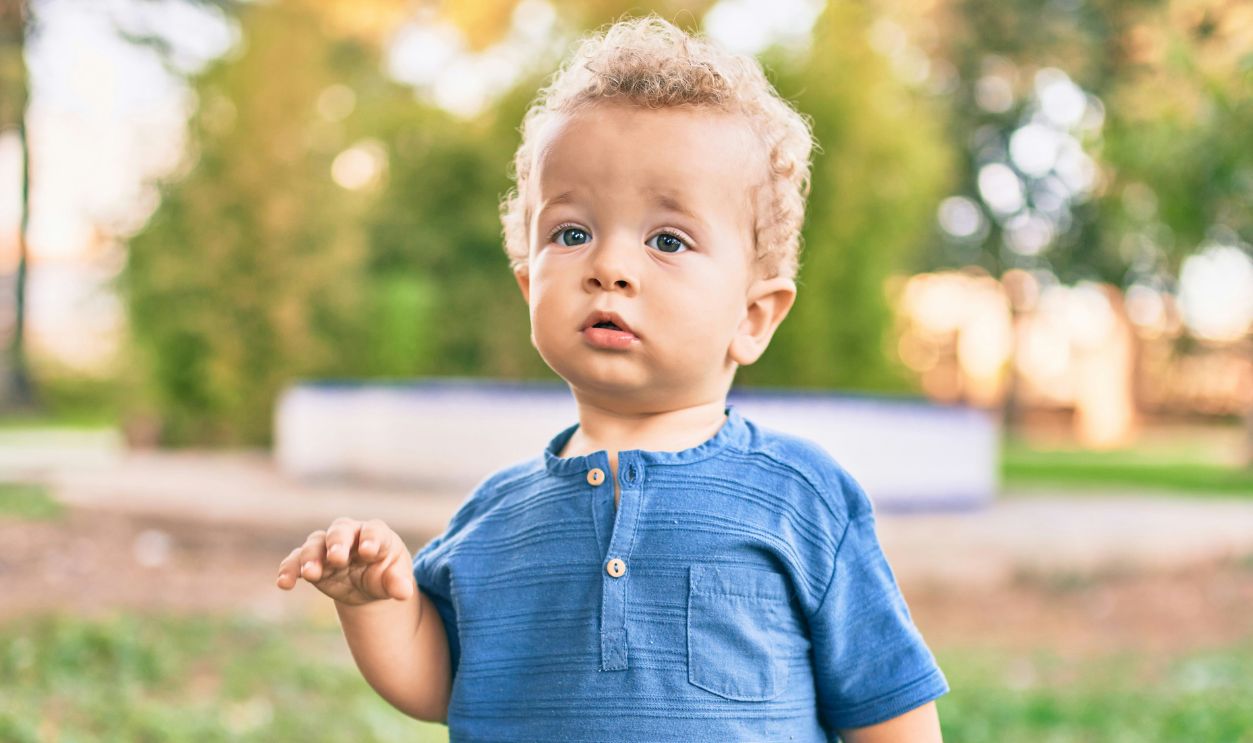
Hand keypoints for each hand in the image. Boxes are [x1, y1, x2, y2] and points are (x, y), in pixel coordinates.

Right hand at [275, 517, 415, 604]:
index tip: (368, 551)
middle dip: (337, 543)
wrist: (368, 584)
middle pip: (340, 531)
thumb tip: (405, 593)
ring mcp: (327, 546)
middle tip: (337, 558)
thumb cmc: (386, 574)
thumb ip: (398, 583)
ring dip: (311, 557)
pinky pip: (296, 561)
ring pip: (315, 543)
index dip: (370, 538)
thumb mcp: (396, 579)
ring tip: (310, 574)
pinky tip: (284, 583)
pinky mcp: (312, 561)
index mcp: (376, 534)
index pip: (373, 530)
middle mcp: (350, 535)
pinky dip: (289, 569)